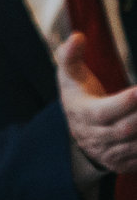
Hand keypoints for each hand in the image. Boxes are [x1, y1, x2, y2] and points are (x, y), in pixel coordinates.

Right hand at [56, 33, 136, 174]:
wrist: (78, 132)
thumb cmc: (77, 95)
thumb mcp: (69, 75)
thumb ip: (70, 55)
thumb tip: (78, 36)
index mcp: (84, 114)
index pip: (106, 111)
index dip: (127, 102)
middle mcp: (96, 136)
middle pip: (127, 129)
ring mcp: (110, 152)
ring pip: (136, 145)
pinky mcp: (124, 163)